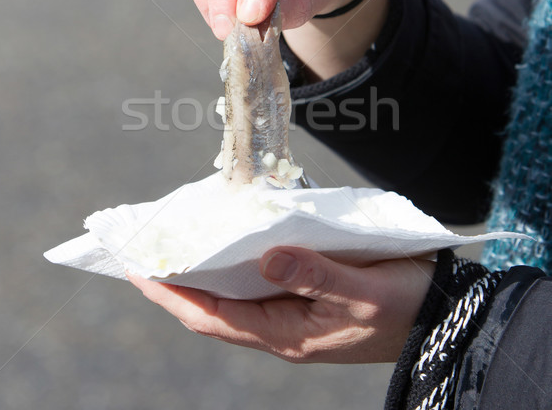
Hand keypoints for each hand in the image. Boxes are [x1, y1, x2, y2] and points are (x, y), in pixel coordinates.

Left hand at [127, 247, 434, 363]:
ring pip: (233, 296)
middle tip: (145, 252)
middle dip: (176, 283)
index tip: (137, 268)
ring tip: (177, 244)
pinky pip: (258, 283)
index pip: (211, 317)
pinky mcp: (307, 298)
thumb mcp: (362, 291)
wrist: (439, 313)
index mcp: (288, 334)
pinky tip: (230, 242)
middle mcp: (282, 327)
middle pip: (214, 308)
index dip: (171, 294)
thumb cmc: (404, 305)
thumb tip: (265, 257)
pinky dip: (235, 264)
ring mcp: (293, 313)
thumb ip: (315, 274)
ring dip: (203, 274)